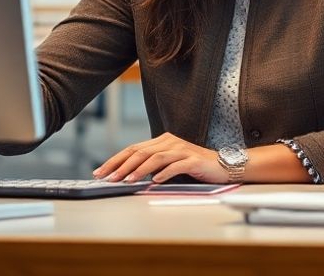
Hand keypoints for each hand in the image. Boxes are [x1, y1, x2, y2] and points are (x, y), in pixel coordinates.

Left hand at [92, 133, 227, 183]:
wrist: (223, 165)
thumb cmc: (196, 167)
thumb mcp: (170, 164)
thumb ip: (153, 165)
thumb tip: (128, 176)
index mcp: (163, 141)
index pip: (133, 149)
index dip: (115, 160)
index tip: (101, 171)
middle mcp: (171, 142)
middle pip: (140, 152)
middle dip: (121, 165)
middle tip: (107, 177)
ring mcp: (182, 150)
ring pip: (155, 158)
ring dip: (138, 170)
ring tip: (126, 181)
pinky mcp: (193, 160)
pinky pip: (175, 166)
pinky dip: (163, 173)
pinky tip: (154, 181)